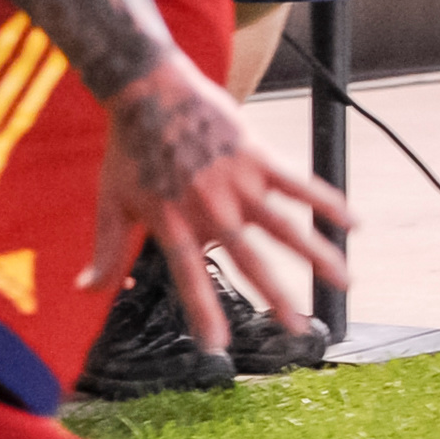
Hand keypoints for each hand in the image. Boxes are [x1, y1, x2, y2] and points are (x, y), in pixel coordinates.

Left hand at [82, 54, 352, 351]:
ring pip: (283, 224)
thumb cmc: (128, 151)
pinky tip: (354, 223)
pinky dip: (325, 201)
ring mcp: (235, 181)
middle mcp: (207, 207)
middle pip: (247, 258)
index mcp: (171, 223)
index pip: (188, 276)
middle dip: (275, 296)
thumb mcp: (111, 203)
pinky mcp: (255, 156)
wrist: (148, 92)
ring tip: (344, 282)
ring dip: (316, 254)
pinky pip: (297, 182)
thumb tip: (86, 291)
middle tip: (298, 329)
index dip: (202, 310)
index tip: (218, 346)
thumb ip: (106, 252)